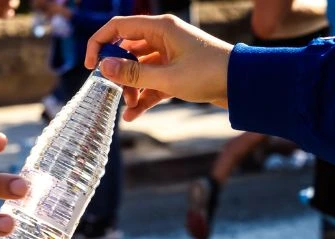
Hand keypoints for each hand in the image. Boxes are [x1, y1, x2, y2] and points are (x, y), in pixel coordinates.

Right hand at [85, 15, 232, 120]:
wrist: (244, 85)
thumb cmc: (209, 74)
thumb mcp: (167, 78)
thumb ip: (133, 74)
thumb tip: (104, 67)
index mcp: (160, 28)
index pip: (118, 27)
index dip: (99, 44)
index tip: (91, 67)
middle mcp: (163, 37)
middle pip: (127, 51)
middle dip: (118, 75)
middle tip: (114, 94)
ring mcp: (170, 55)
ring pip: (139, 69)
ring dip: (131, 89)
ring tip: (128, 109)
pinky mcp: (176, 72)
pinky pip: (152, 82)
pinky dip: (144, 96)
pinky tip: (133, 115)